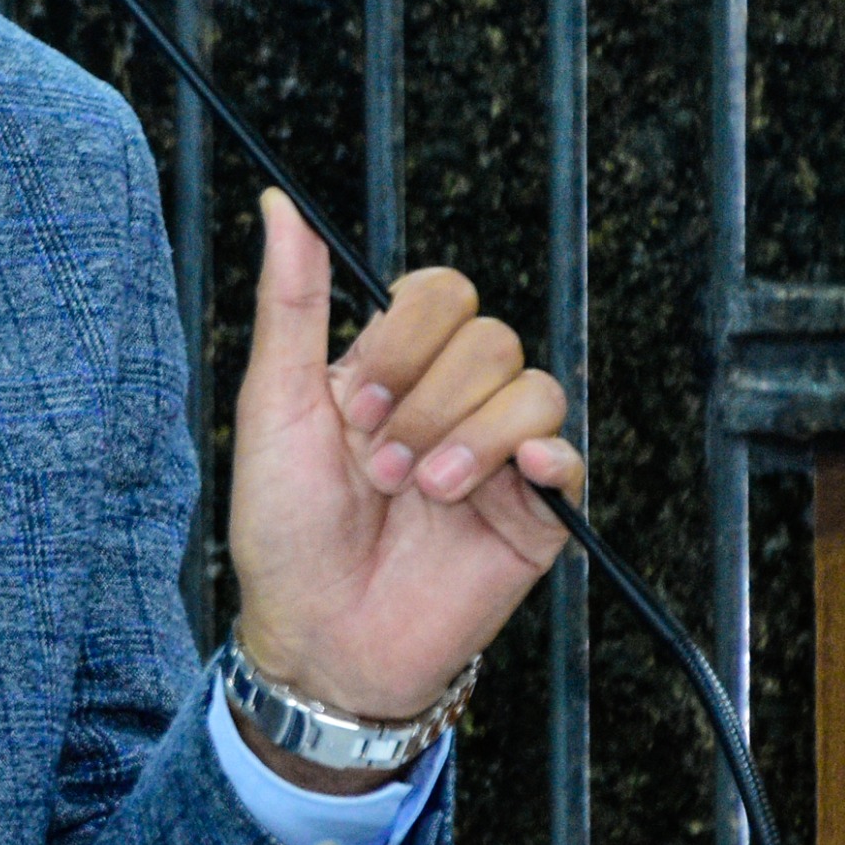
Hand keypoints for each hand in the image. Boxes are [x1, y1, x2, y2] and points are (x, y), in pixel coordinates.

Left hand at [224, 192, 578, 790]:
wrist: (319, 639)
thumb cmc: (284, 529)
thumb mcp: (274, 406)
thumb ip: (292, 304)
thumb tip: (279, 205)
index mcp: (392, 369)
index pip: (440, 295)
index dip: (405, 338)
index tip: (355, 406)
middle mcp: (450, 403)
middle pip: (489, 337)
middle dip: (428, 401)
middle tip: (380, 466)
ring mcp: (496, 457)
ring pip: (531, 388)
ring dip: (467, 438)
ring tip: (420, 495)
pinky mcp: (534, 514)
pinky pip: (570, 455)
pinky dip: (541, 458)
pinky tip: (505, 482)